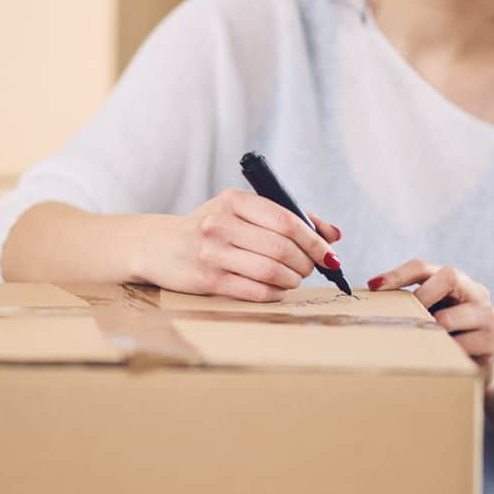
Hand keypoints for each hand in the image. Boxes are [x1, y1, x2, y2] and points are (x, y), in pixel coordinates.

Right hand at [134, 189, 342, 301]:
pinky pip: (255, 291)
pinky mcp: (207, 279)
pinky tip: (276, 289)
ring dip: (292, 280)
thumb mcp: (243, 213)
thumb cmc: (212, 229)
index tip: (330, 255)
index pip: (287, 220)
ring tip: (292, 279)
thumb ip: (289, 218)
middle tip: (309, 269)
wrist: (159, 246)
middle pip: (282, 248)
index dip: (315, 241)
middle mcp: (221, 223)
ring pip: (271, 272)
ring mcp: (212, 252)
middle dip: (305, 263)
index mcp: (234, 200)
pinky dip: (275, 293)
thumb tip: (334, 234)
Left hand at [367, 260, 493, 385]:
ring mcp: (487, 316)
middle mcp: (476, 292)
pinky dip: (443, 352)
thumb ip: (411, 306)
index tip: (374, 286)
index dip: (398, 274)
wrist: (480, 370)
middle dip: (420, 297)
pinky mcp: (493, 342)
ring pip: (450, 316)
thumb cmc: (447, 337)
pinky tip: (437, 358)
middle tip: (403, 318)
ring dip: (429, 330)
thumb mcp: (431, 316)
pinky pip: (460, 346)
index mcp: (456, 282)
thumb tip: (369, 301)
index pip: (424, 267)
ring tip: (418, 342)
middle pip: (448, 276)